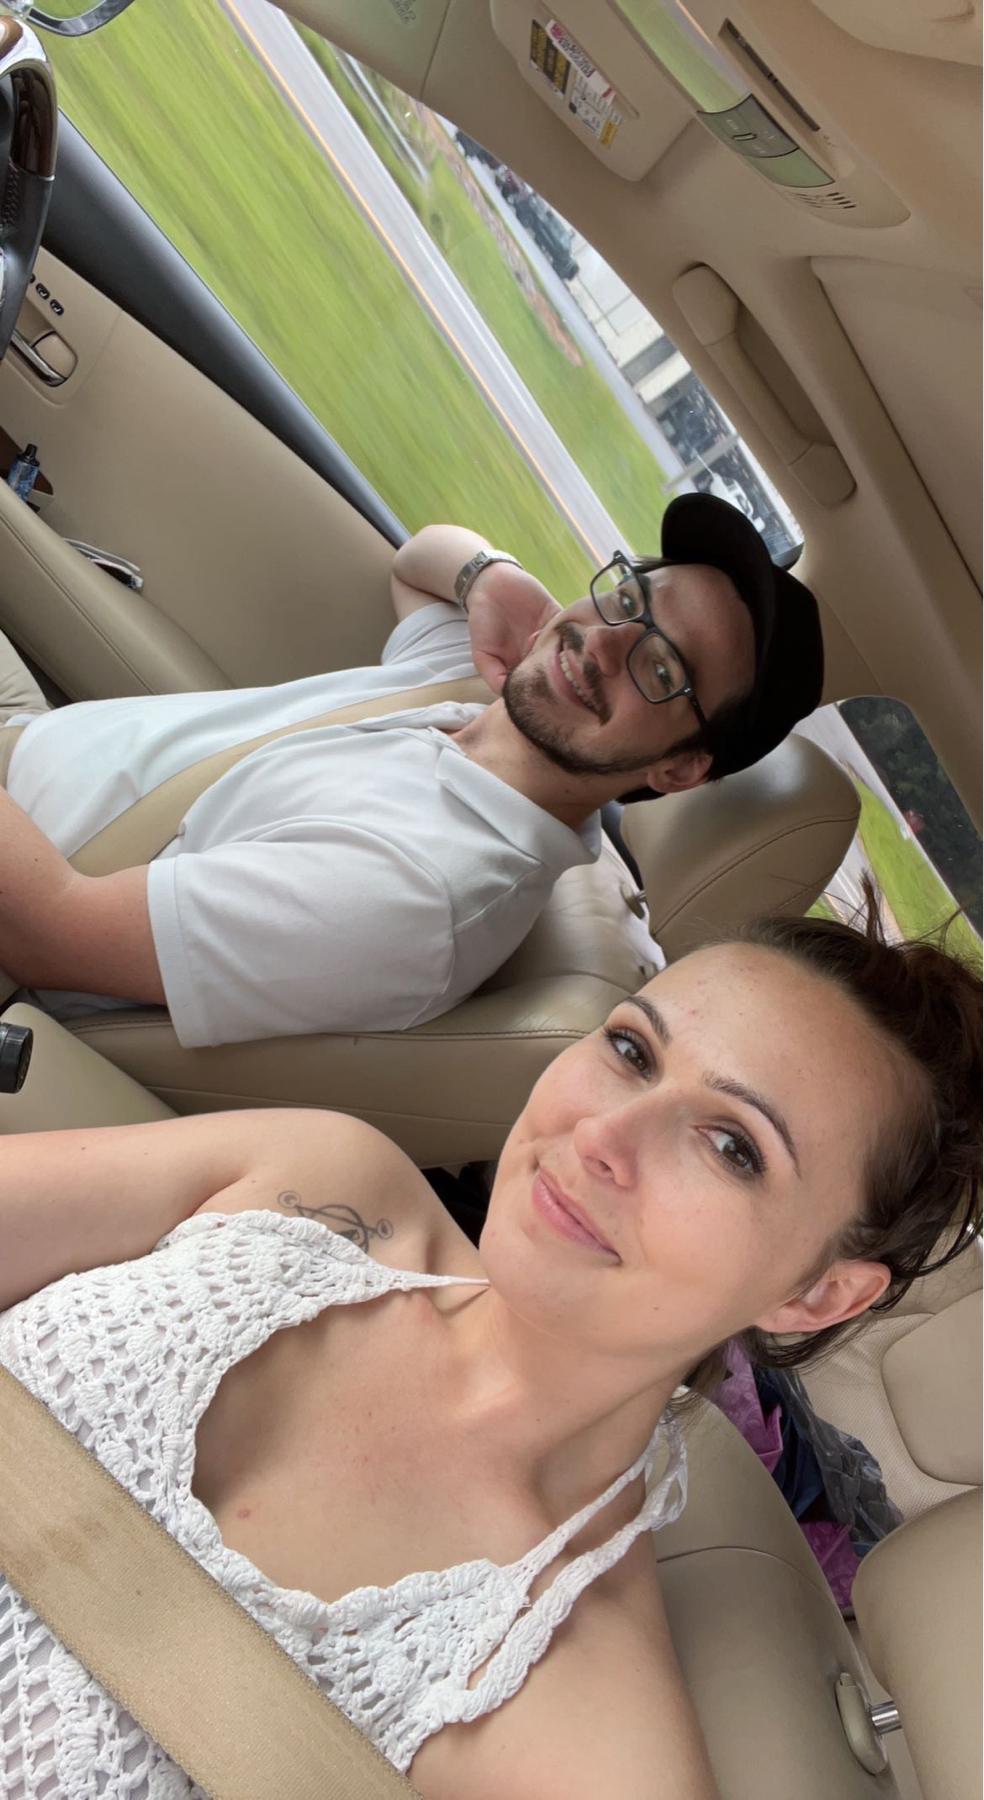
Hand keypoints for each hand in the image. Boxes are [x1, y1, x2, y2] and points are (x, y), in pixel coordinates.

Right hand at [466, 562, 561, 693]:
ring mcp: (551, 636)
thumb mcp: (482, 655)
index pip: (538, 686)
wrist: (490, 585)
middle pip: (558, 672)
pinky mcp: (558, 617)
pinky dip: (572, 634)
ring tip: (553, 653)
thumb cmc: (483, 622)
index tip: (544, 694)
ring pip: (567, 653)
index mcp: (523, 667)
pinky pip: (571, 629)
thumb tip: (508, 696)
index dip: (543, 692)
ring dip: (565, 655)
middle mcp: (540, 654)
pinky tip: (561, 636)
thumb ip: (493, 677)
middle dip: (559, 676)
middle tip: (553, 674)